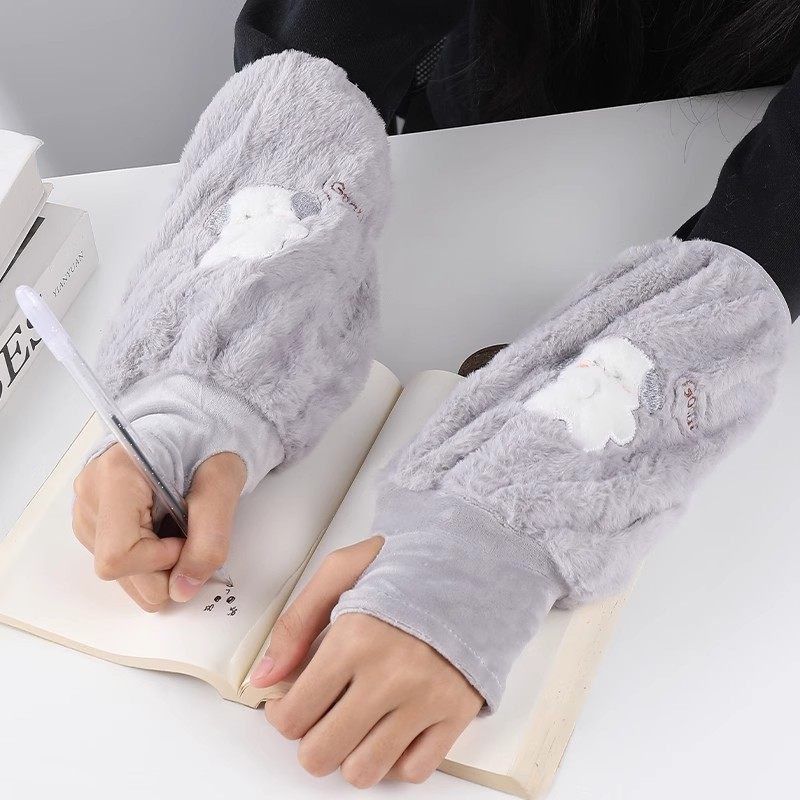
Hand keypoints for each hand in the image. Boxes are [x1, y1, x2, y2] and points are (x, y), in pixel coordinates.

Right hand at [72, 444, 245, 610]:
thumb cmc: (206, 442)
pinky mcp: (93, 521)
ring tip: (177, 527)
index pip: (118, 555)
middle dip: (163, 569)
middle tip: (191, 536)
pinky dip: (148, 558)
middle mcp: (90, 493)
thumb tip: (183, 590)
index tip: (187, 538)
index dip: (160, 561)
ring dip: (156, 565)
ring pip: (117, 573)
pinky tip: (164, 530)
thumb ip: (210, 538)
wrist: (193, 424)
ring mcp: (87, 510)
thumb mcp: (222, 484)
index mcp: (117, 474)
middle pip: (116, 570)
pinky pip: (118, 562)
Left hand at [251, 537, 483, 787]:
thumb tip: (266, 677)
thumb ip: (296, 623)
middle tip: (321, 716)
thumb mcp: (341, 572)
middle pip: (321, 753)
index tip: (289, 705)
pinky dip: (396, 759)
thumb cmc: (407, 567)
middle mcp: (390, 675)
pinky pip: (414, 770)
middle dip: (310, 740)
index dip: (282, 716)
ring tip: (357, 722)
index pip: (294, 714)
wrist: (475, 565)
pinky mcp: (456, 713)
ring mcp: (426, 699)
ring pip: (364, 772)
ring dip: (351, 754)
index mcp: (356, 638)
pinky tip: (392, 727)